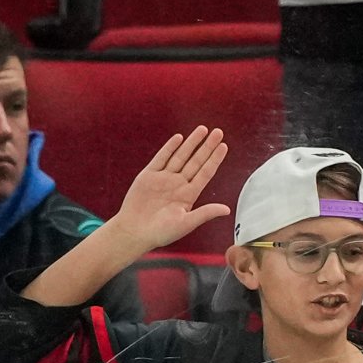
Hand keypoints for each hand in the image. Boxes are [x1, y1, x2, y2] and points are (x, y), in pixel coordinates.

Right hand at [111, 127, 230, 252]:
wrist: (135, 231)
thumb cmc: (162, 232)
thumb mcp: (186, 223)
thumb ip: (205, 213)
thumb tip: (227, 209)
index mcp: (189, 195)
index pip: (205, 173)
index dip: (214, 160)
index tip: (224, 146)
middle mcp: (178, 184)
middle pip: (196, 161)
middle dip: (207, 146)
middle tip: (218, 132)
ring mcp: (164, 178)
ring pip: (181, 156)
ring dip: (191, 143)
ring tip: (203, 130)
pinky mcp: (149, 175)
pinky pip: (161, 158)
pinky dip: (170, 148)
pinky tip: (179, 138)